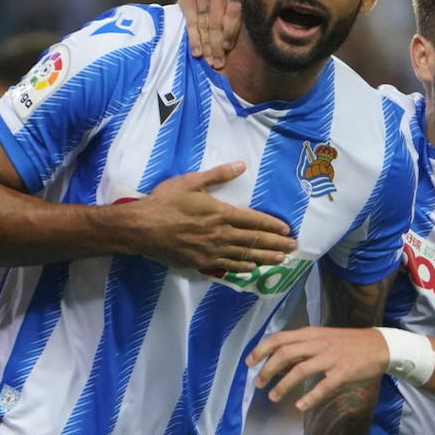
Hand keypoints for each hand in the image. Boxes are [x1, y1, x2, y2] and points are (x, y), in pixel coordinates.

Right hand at [125, 161, 295, 270]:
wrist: (140, 228)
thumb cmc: (164, 202)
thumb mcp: (190, 182)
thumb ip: (217, 175)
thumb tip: (241, 166)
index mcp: (220, 213)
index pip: (253, 220)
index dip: (272, 226)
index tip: (286, 230)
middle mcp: (220, 234)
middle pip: (254, 240)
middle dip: (276, 244)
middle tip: (293, 247)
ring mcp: (211, 251)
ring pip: (244, 256)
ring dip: (265, 258)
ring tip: (281, 260)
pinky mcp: (200, 262)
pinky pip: (227, 266)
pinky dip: (242, 267)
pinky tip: (252, 269)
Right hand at [177, 0, 241, 69]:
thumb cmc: (224, 0)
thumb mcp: (235, 4)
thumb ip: (239, 18)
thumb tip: (240, 46)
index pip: (233, 13)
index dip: (230, 32)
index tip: (227, 48)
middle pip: (217, 22)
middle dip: (217, 45)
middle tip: (217, 63)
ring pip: (204, 24)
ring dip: (206, 46)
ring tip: (209, 61)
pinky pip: (191, 21)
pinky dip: (194, 39)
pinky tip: (197, 52)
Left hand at [247, 326, 388, 410]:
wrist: (379, 346)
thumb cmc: (348, 343)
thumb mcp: (322, 338)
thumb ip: (302, 348)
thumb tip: (279, 361)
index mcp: (310, 334)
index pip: (279, 338)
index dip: (261, 350)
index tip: (249, 362)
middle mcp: (317, 344)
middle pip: (285, 354)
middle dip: (267, 369)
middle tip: (258, 383)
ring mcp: (330, 358)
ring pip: (300, 370)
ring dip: (283, 385)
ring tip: (273, 396)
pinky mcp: (343, 372)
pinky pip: (323, 386)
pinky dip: (309, 397)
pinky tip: (299, 406)